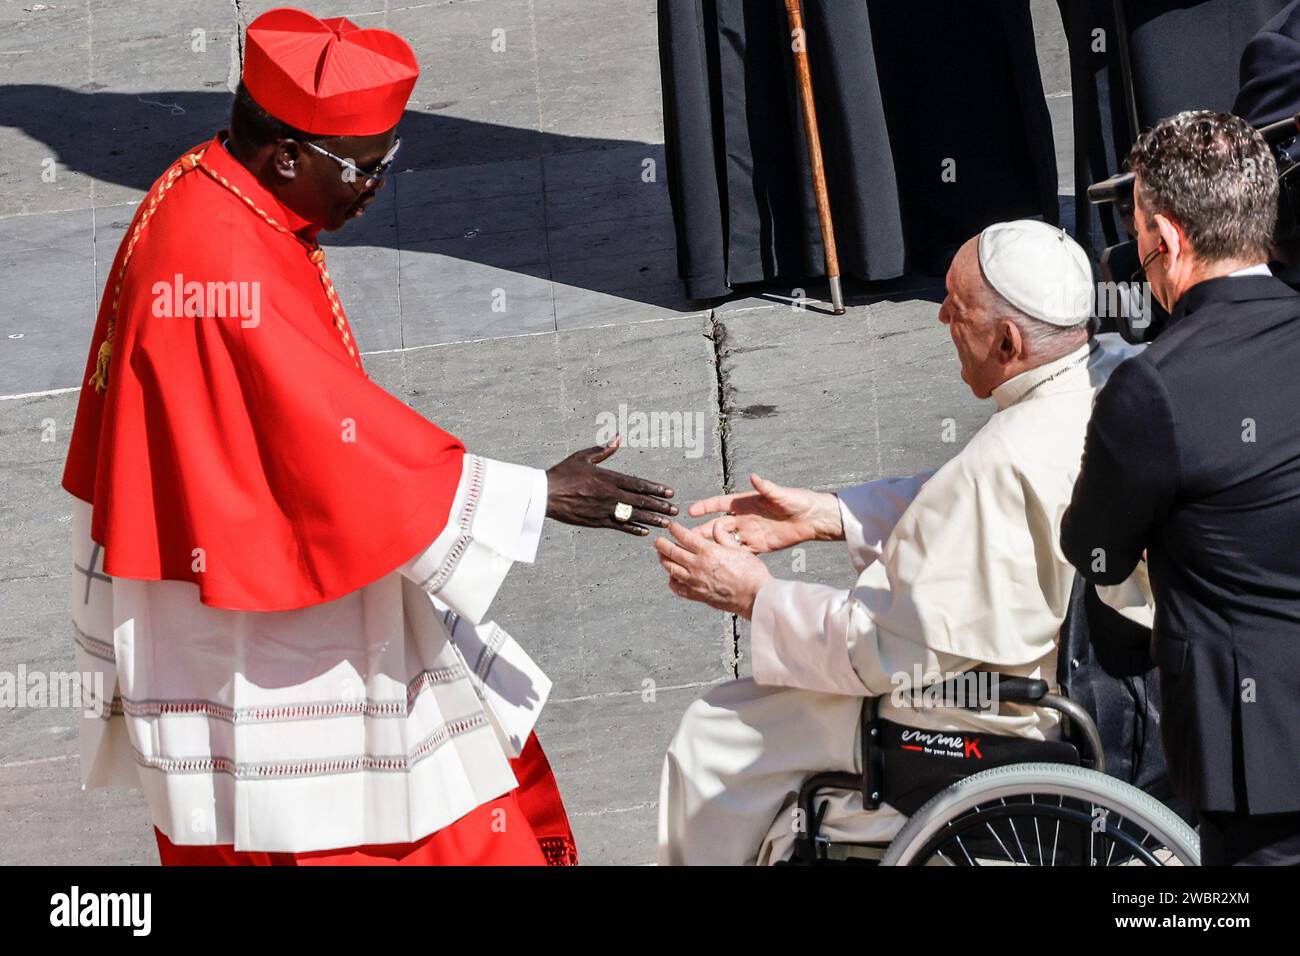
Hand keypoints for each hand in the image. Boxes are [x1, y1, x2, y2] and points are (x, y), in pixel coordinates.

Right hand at [545, 435, 676, 536]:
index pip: (637, 484)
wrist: (545, 494)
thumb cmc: (563, 473)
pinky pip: (618, 526)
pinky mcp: (596, 521)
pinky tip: (644, 532)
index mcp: (608, 478)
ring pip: (632, 516)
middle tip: (675, 510)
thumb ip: (603, 450)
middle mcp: (609, 495)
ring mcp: (603, 510)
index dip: (656, 489)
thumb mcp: (583, 457)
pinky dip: (632, 529)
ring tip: (666, 523)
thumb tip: (617, 438)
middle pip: (640, 501)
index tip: (670, 492)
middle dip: (659, 506)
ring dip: (651, 520)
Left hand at [654, 521, 771, 618]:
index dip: (675, 530)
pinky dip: (672, 582)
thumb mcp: (739, 549)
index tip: (671, 527)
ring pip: (671, 569)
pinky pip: (678, 588)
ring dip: (663, 561)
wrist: (755, 597)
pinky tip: (672, 578)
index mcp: (708, 552)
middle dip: (662, 544)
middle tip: (658, 541)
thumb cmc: (752, 574)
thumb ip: (723, 537)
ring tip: (661, 556)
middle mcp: (698, 566)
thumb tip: (716, 527)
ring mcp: (695, 582)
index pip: (685, 537)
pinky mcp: (697, 595)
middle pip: (672, 552)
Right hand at [687, 472, 841, 553]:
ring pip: (725, 539)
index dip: (706, 507)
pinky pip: (739, 551)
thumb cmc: (797, 501)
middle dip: (702, 529)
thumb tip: (754, 477)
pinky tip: (718, 562)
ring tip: (696, 551)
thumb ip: (766, 487)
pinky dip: (729, 555)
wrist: (811, 518)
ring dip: (711, 544)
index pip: (720, 504)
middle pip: (718, 524)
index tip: (691, 511)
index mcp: (746, 502)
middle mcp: (744, 517)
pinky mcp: (758, 545)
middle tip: (686, 536)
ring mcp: (749, 532)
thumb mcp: (780, 494)